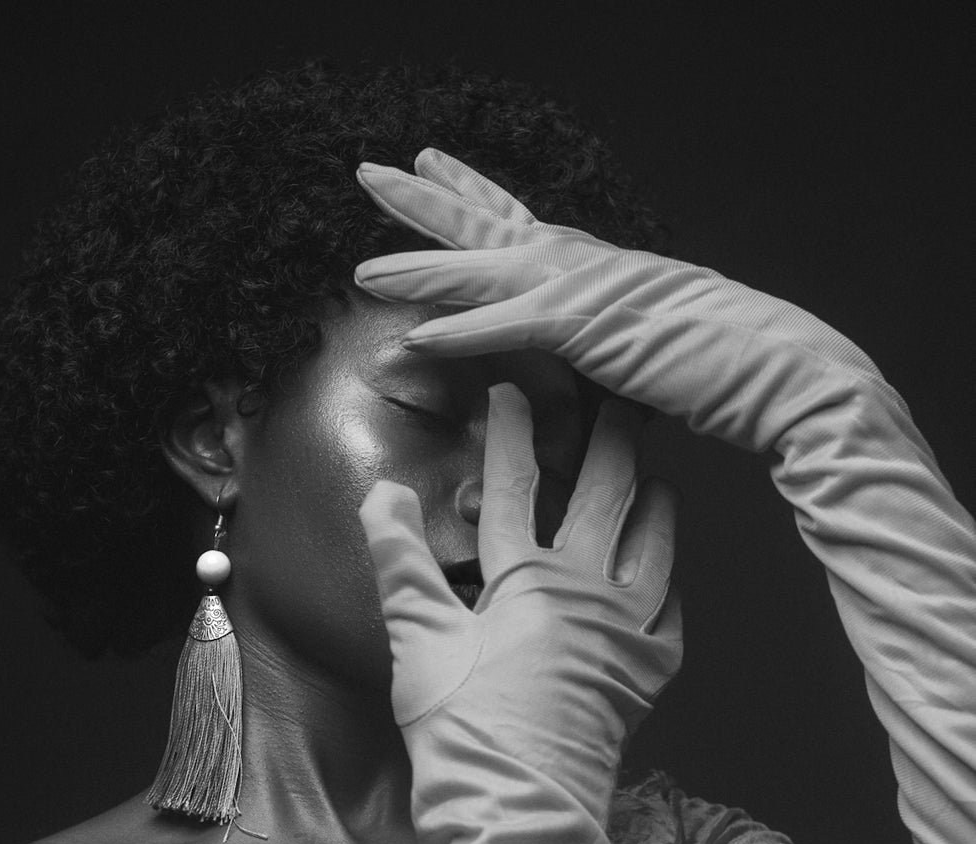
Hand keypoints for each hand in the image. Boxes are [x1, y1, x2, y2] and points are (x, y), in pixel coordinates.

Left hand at [355, 149, 889, 453]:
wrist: (786, 371)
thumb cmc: (732, 370)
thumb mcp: (654, 351)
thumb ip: (610, 348)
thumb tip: (591, 365)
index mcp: (600, 265)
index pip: (523, 221)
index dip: (473, 194)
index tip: (432, 165)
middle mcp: (586, 262)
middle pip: (489, 222)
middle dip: (425, 202)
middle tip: (371, 174)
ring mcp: (586, 287)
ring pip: (484, 268)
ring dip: (421, 267)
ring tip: (364, 268)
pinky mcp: (590, 326)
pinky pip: (507, 325)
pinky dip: (459, 330)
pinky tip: (413, 333)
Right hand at [358, 381, 679, 843]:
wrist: (523, 815)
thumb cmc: (463, 734)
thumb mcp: (418, 644)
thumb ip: (402, 562)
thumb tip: (382, 491)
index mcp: (528, 581)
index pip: (516, 487)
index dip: (511, 432)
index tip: (512, 387)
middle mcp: (590, 593)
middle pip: (605, 497)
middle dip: (611, 442)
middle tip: (622, 402)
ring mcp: (629, 633)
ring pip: (655, 544)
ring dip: (654, 501)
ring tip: (655, 474)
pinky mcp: (650, 674)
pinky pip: (672, 608)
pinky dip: (669, 578)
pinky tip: (664, 570)